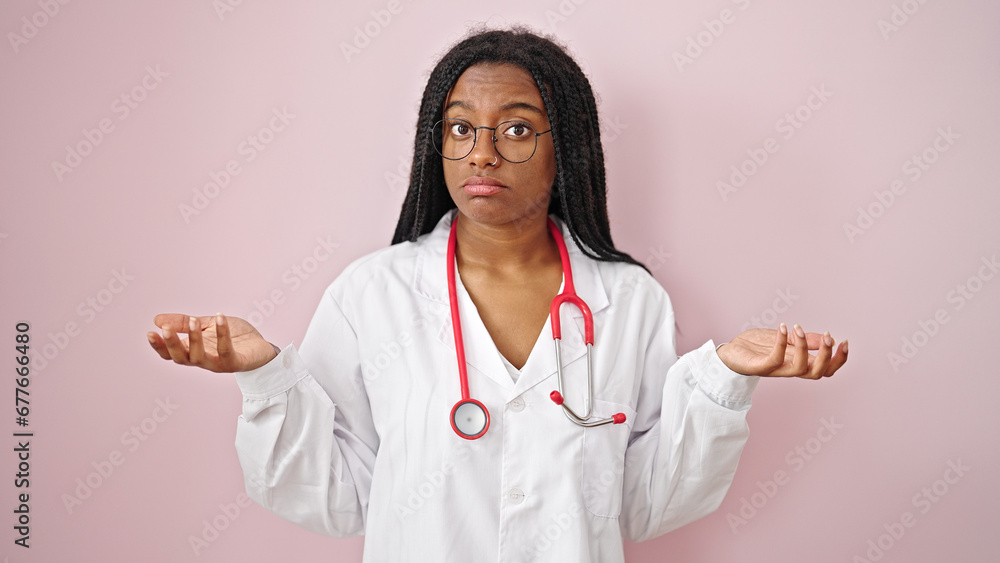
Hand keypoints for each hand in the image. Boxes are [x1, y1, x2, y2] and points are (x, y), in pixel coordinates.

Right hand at [146, 313, 277, 372]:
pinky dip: (222, 334)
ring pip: (199, 357)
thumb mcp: (207, 325)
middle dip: (171, 344)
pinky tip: (220, 317)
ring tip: (192, 320)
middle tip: (165, 329)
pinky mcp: (235, 363)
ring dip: (194, 339)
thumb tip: (157, 319)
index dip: (159, 346)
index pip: (171, 354)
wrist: (262, 347)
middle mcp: (204, 360)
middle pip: (181, 358)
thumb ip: (185, 323)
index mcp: (194, 352)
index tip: (150, 332)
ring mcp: (219, 364)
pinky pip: (226, 350)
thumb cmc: (235, 337)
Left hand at [716, 323, 847, 379]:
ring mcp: (775, 370)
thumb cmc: (758, 347)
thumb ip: (805, 340)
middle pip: (817, 373)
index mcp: (799, 363)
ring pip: (799, 368)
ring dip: (805, 348)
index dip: (839, 360)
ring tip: (800, 328)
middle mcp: (790, 369)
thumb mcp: (785, 339)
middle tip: (829, 337)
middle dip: (827, 356)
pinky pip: (774, 359)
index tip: (844, 342)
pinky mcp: (760, 367)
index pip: (826, 369)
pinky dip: (781, 343)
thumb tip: (828, 339)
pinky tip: (783, 328)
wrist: (730, 352)